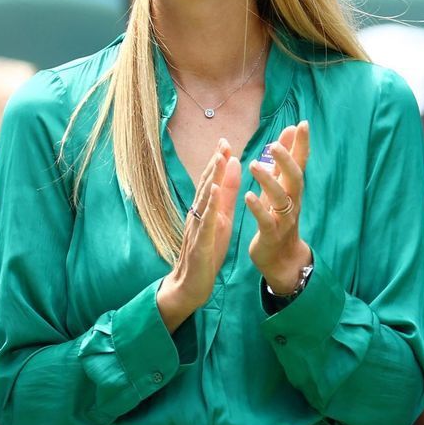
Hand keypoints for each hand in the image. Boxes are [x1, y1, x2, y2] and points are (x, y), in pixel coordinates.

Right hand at [157, 140, 240, 329]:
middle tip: (224, 141)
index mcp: (206, 209)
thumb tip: (232, 169)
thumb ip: (226, 196)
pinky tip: (215, 192)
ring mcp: (197, 227)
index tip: (226, 140)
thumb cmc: (207, 251)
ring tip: (220, 158)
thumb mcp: (221, 219)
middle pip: (206, 184)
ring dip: (212, 178)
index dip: (218, 161)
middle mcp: (198, 214)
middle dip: (215, 162)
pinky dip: (210, 206)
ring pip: (204, 199)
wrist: (191, 284)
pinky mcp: (201, 242)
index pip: (212, 181)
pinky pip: (206, 221)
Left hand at [247, 121, 313, 295]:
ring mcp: (284, 219)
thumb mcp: (283, 190)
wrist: (282, 258)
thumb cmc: (279, 219)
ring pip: (281, 198)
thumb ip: (284, 165)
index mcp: (293, 190)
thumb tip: (290, 134)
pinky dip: (258, 207)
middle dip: (287, 160)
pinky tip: (248, 196)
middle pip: (295, 178)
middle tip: (275, 144)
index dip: (302, 144)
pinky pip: (266, 220)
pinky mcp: (272, 234)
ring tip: (254, 165)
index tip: (302, 123)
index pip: (300, 162)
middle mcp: (293, 201)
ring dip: (268, 180)